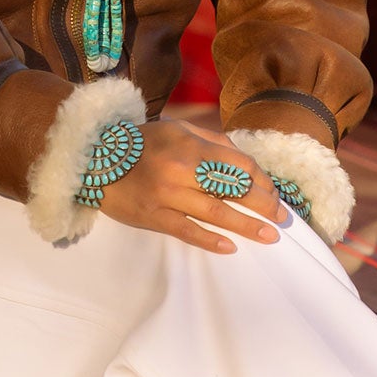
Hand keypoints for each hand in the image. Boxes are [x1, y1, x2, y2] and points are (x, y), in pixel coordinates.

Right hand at [93, 117, 287, 252]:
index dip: (261, 180)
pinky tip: (230, 247)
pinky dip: (209, 240)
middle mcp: (181, 170)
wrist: (94, 159)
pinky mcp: (152, 216)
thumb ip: (212, 141)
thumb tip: (244, 161)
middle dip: (262, 204)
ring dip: (246, 225)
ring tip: (269, 235)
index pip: (238, 165)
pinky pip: (186, 230)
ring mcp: (166, 195)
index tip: (274, 193)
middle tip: (282, 218)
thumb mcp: (178, 129)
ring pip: (214, 213)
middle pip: (232, 189)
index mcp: (190, 146)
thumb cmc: (141, 143)